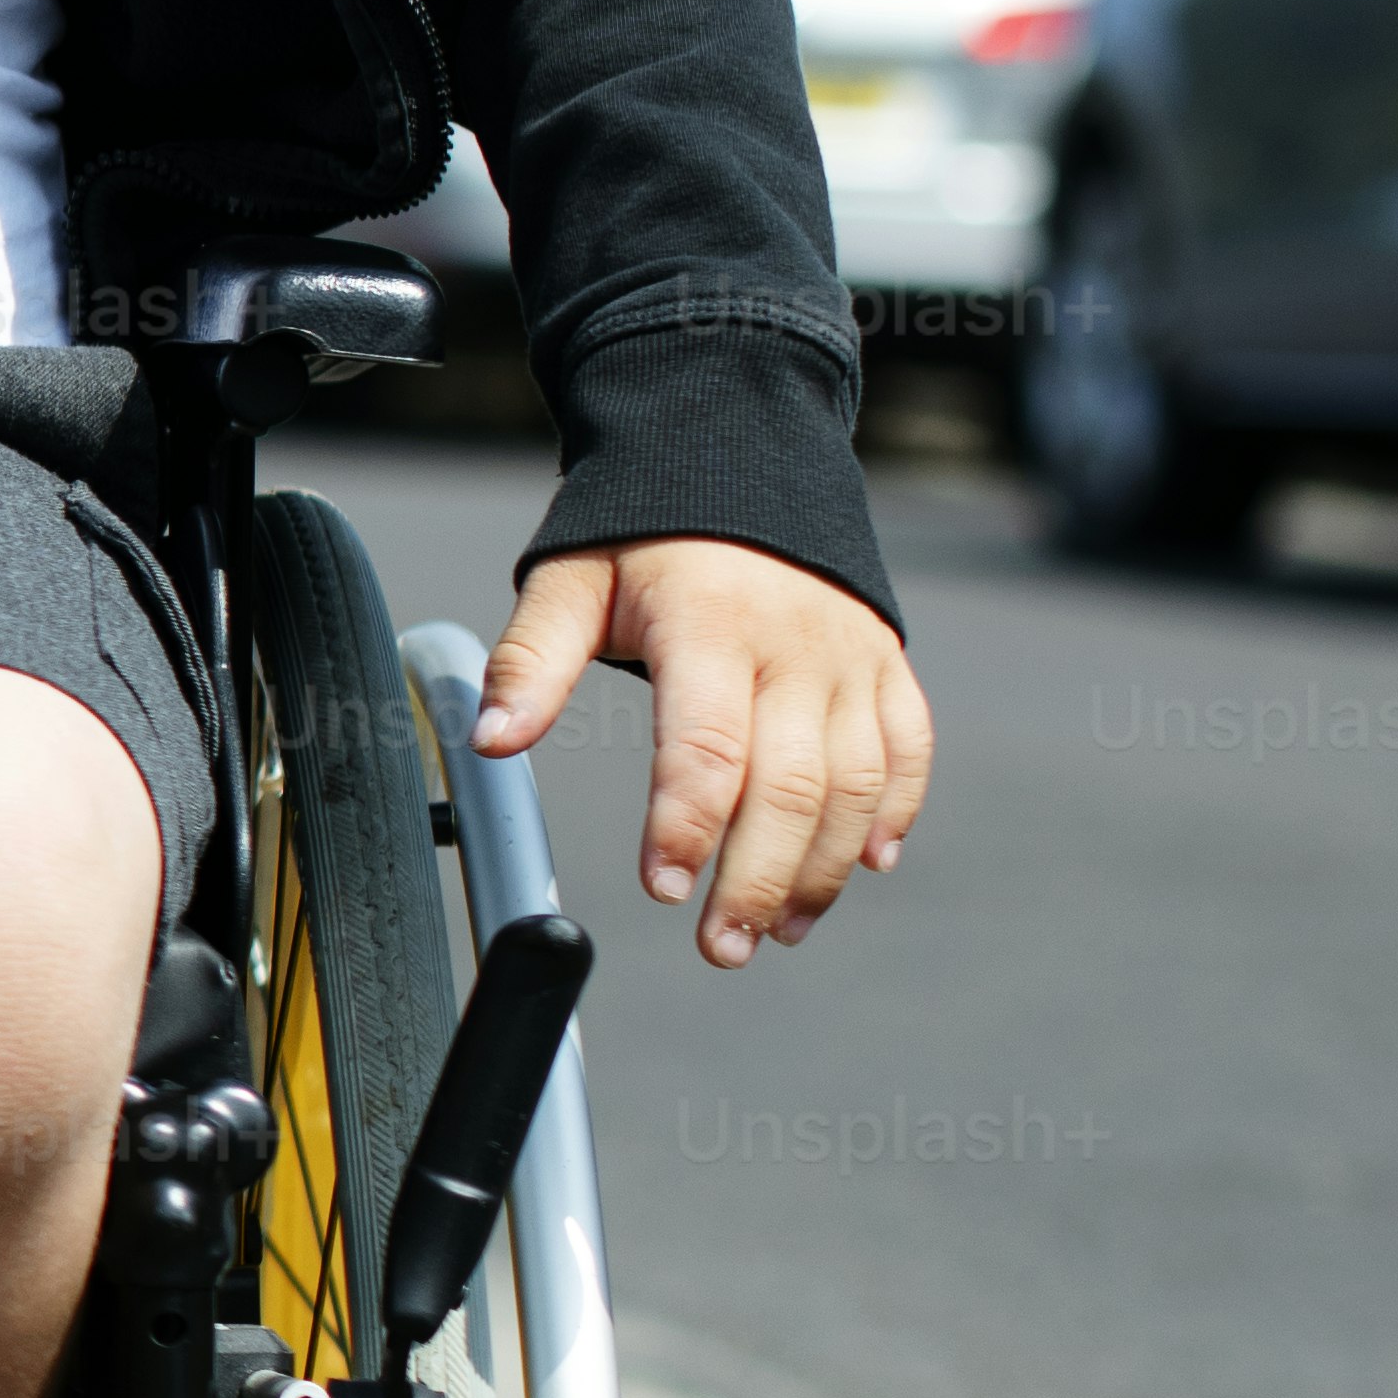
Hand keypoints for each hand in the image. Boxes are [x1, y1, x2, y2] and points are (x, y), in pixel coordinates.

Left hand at [471, 538, 928, 969]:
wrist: (738, 451)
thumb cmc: (643, 531)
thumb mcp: (570, 579)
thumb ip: (530, 662)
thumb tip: (490, 742)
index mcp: (711, 625)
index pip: (706, 745)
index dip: (685, 824)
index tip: (661, 887)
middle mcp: (795, 645)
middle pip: (791, 785)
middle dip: (758, 878)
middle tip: (723, 946)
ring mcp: (851, 655)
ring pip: (856, 783)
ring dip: (824, 868)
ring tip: (781, 929)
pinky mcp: (888, 662)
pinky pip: (907, 750)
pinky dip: (895, 813)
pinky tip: (866, 866)